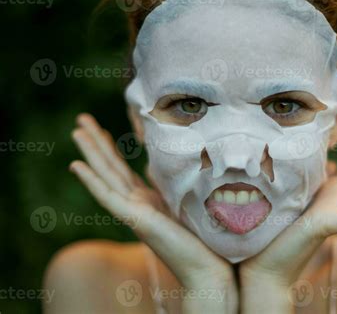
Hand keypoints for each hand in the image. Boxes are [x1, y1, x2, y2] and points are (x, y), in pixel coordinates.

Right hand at [69, 113, 236, 312]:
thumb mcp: (186, 202)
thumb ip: (171, 185)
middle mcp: (137, 204)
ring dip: (90, 154)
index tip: (101, 130)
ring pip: (106, 177)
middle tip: (81, 119)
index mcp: (148, 201)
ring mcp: (134, 212)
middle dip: (96, 142)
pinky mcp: (136, 220)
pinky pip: (108, 197)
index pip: (123, 170)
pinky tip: (76, 165)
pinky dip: (91, 181)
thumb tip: (167, 163)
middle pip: (111, 168)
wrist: (208, 269)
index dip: (111, 150)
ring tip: (76, 131)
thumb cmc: (202, 239)